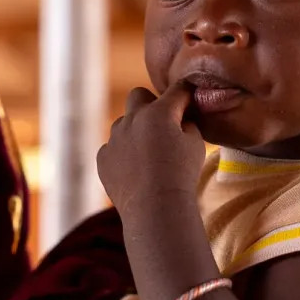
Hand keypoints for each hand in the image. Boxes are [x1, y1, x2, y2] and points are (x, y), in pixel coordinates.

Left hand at [97, 81, 205, 215]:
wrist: (155, 208)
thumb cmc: (182, 175)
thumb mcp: (196, 144)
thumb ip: (187, 124)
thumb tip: (180, 118)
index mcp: (159, 112)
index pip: (177, 91)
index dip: (186, 93)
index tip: (190, 97)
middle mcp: (132, 119)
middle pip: (139, 95)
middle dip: (151, 103)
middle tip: (163, 124)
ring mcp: (113, 138)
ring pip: (124, 123)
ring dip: (136, 131)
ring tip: (150, 155)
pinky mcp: (103, 157)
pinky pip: (113, 147)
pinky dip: (123, 154)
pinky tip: (136, 171)